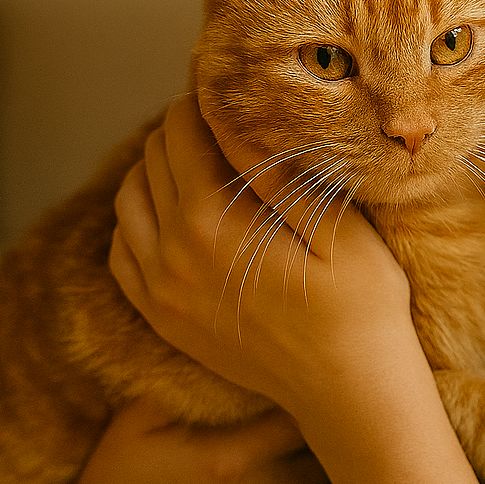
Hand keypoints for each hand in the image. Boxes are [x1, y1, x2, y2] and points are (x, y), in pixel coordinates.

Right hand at [0, 398, 331, 483]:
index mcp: (231, 459)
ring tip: (301, 443)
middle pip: (332, 451)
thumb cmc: (115, 483)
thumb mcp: (139, 417)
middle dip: (327, 426)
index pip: (309, 411)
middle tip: (316, 404)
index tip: (303, 373)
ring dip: (322, 465)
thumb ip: (194, 378)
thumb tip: (245, 344)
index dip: (311, 388)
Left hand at [110, 94, 484, 483]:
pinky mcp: (163, 319)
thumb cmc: (362, 306)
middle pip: (150, 159)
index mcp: (210, 224)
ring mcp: (159, 293)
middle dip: (183, 132)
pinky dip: (139, 222)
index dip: (204, 99)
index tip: (234, 89)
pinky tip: (178, 217)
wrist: (351, 394)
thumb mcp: (336, 226)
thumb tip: (229, 114)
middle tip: (227, 124)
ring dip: (158, 172)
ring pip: (128, 202)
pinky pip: (122, 252)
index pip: (181, 130)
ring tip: (206, 165)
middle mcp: (169, 256)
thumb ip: (274, 170)